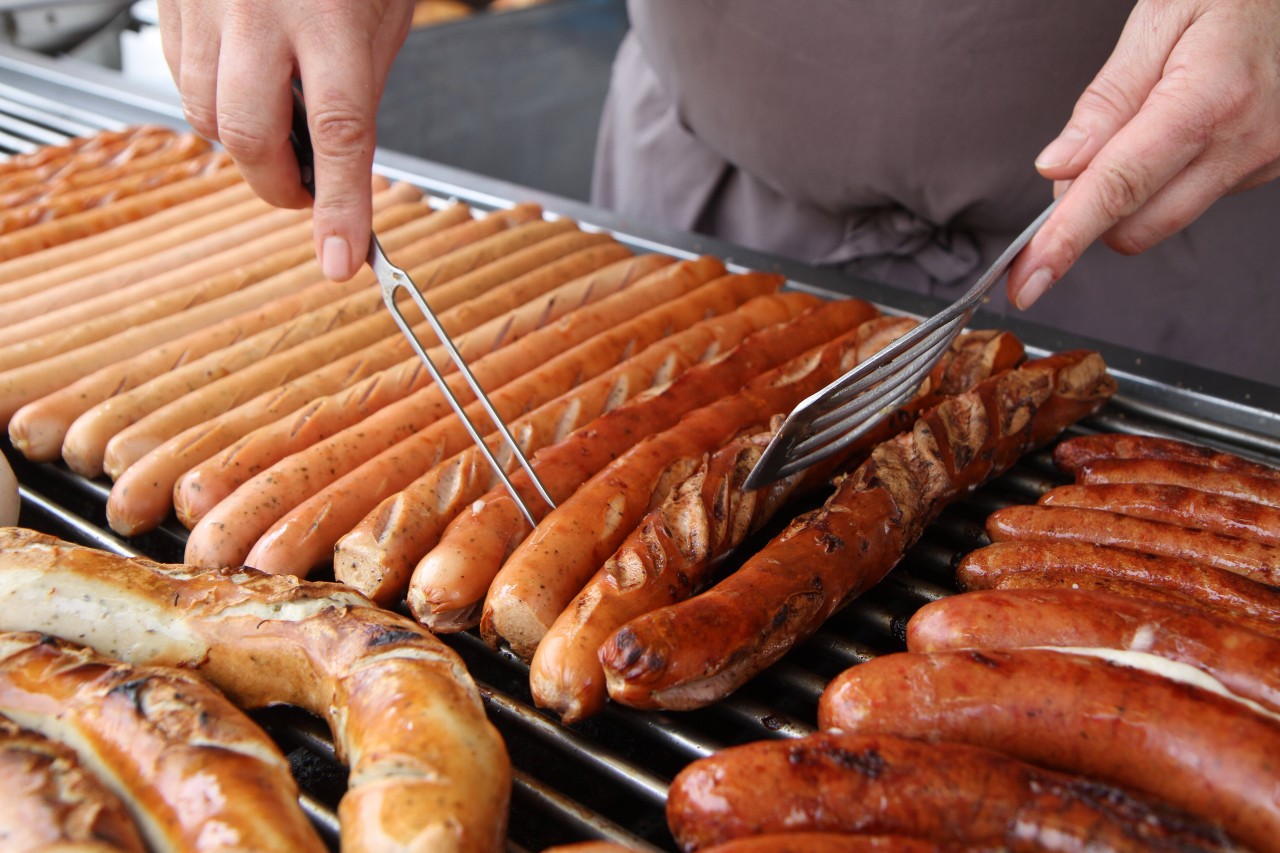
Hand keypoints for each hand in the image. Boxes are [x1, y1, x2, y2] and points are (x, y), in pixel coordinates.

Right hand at [157, 0, 414, 280]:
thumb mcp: (379, 12)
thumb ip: (359, 82)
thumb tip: (342, 158)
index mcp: (329, 15)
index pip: (339, 134)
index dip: (341, 206)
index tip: (342, 259)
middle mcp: (259, 10)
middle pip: (251, 135)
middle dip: (280, 186)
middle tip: (308, 196)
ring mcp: (205, 4)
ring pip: (206, 116)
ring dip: (246, 145)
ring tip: (282, 129)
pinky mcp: (170, 3)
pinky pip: (182, 81)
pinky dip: (214, 105)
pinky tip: (246, 88)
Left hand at [1007, 0, 1279, 308]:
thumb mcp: (1160, 17)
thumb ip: (1106, 100)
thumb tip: (1058, 166)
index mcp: (1209, 100)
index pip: (1117, 190)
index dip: (1064, 241)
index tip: (1027, 280)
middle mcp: (1243, 143)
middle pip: (1135, 227)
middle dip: (1091, 210)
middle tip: (1083, 154)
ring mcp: (1262, 161)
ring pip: (1163, 219)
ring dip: (1131, 195)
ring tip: (1144, 122)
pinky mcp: (1267, 169)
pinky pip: (1194, 197)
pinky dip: (1166, 178)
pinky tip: (1182, 126)